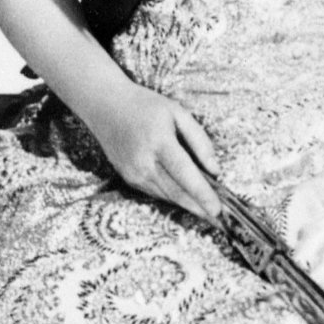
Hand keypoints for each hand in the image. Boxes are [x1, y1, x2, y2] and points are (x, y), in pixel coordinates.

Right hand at [86, 82, 222, 222]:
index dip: (202, 194)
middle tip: (218, 217)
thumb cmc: (145, 105)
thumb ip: (199, 140)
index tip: (218, 209)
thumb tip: (215, 169)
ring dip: (187, 205)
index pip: (185, 174)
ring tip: (206, 211)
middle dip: (199, 207)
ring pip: (166, 196)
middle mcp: (144, 162)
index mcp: (159, 142)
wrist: (105, 106)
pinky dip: (171, 196)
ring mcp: (133, 172)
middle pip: (176, 192)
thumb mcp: (177, 112)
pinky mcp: (128, 178)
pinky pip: (154, 192)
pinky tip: (185, 198)